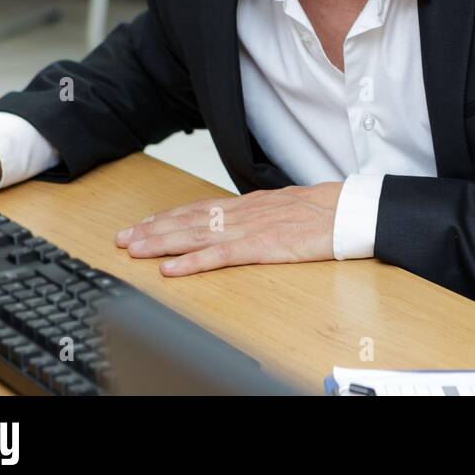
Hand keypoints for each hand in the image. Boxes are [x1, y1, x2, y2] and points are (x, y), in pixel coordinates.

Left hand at [114, 183, 342, 275]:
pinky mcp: (262, 247)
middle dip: (153, 230)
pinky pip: (220, 256)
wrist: (350, 210)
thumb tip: (241, 220)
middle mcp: (243, 213)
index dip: (168, 217)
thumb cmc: (325, 211)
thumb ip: (260, 214)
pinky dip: (192, 262)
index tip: (143, 223)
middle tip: (123, 238)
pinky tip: (172, 269)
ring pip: (196, 235)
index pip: (199, 209)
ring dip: (161, 243)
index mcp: (249, 204)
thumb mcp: (286, 207)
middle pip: (189, 221)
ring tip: (134, 250)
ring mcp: (250, 228)